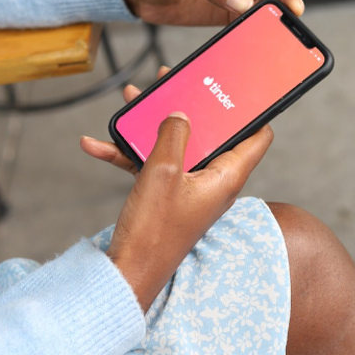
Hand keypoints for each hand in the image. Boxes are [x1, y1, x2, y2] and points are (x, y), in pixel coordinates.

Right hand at [82, 66, 274, 310]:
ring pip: (177, 145)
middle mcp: (213, 181)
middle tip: (175, 81)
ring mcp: (189, 188)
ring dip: (153, 124)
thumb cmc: (153, 231)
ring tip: (135, 99)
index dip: (253, 111)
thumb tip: (181, 113)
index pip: (257, 137)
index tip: (242, 89)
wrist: (128, 272)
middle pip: (211, 133)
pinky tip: (97, 144)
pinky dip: (129, 153)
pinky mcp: (167, 195)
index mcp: (227, 176)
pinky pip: (153, 165)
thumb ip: (173, 135)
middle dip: (190, 106)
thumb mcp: (162, 173)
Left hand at [115, 0, 304, 26]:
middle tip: (278, 28)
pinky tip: (250, 42)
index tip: (291, 6)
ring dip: (270, 24)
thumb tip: (245, 2)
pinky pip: (254, 24)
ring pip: (272, 9)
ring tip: (263, 37)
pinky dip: (256, 33)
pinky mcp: (233, 12)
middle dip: (282, 8)